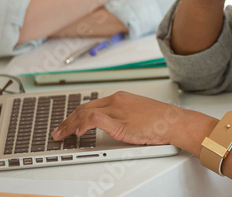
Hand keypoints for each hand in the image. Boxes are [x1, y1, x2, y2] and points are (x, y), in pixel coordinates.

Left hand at [51, 91, 186, 147]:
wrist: (172, 121)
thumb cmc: (159, 120)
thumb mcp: (136, 113)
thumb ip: (121, 115)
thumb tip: (107, 125)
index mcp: (119, 97)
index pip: (90, 104)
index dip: (74, 115)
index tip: (67, 123)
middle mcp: (116, 101)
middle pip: (84, 108)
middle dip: (67, 120)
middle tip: (58, 131)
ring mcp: (117, 111)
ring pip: (85, 113)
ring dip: (69, 125)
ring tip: (61, 135)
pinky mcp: (120, 122)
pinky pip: (95, 119)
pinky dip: (83, 124)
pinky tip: (78, 132)